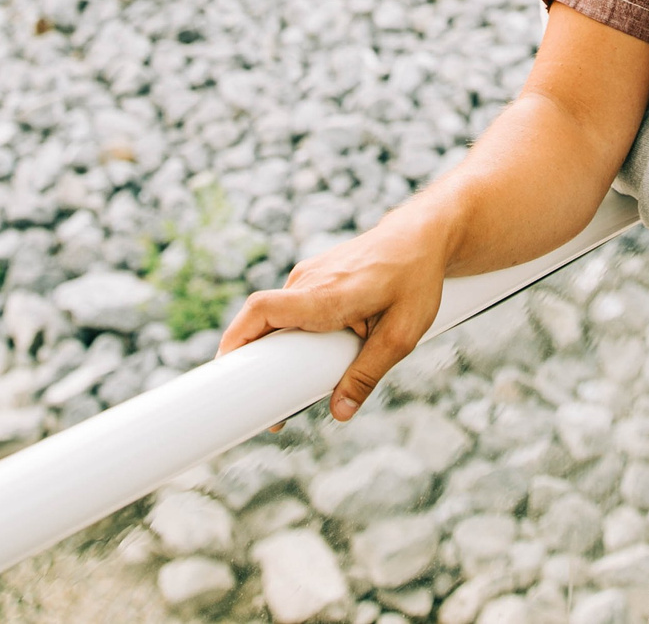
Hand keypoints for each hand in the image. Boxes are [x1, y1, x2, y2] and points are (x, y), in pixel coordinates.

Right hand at [219, 211, 448, 420]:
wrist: (423, 236)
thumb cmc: (416, 280)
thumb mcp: (402, 334)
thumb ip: (369, 374)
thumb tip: (340, 413)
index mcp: (325, 294)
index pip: (262, 310)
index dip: (236, 340)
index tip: (226, 373)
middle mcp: (309, 281)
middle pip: (261, 321)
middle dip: (254, 363)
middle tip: (266, 409)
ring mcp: (309, 275)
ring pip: (277, 317)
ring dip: (275, 351)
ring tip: (290, 393)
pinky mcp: (315, 277)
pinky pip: (290, 309)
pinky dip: (288, 334)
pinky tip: (305, 360)